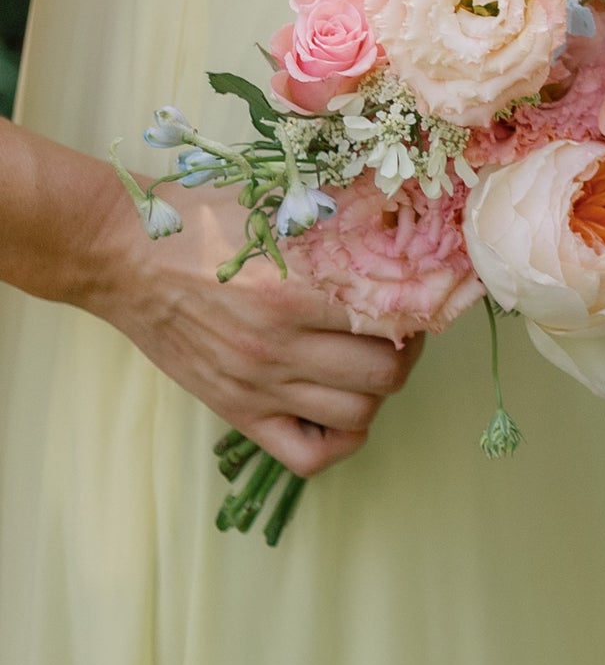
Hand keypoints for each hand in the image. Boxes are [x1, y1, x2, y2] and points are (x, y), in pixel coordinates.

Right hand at [87, 187, 417, 477]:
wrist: (122, 254)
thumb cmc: (203, 223)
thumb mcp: (279, 208)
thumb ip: (343, 224)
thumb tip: (410, 228)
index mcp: (292, 292)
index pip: (394, 319)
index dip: (422, 307)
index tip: (422, 294)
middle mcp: (276, 348)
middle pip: (386, 374)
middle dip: (408, 350)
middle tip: (403, 327)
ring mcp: (256, 387)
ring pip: (358, 414)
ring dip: (377, 389)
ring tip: (371, 359)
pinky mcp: (236, 412)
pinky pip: (308, 456)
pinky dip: (340, 440)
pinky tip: (342, 407)